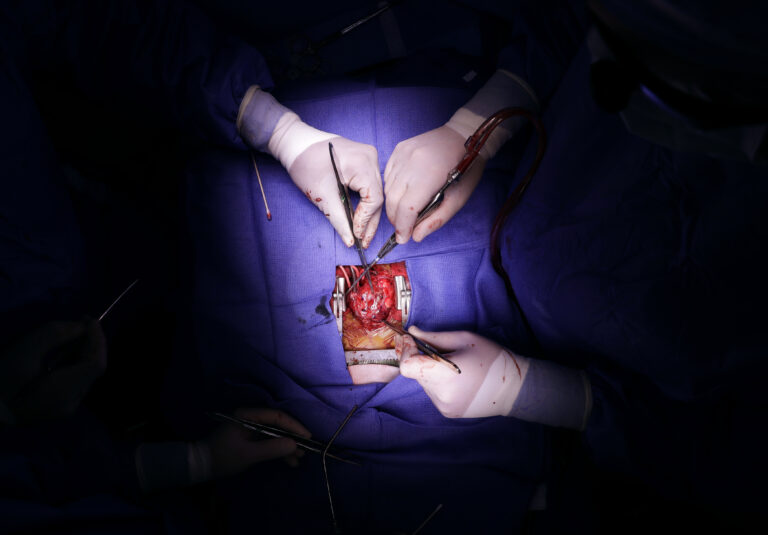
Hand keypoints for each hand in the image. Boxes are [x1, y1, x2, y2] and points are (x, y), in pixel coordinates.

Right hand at [0, 319, 106, 422]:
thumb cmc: (1, 377)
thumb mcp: (24, 350)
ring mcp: (64, 409)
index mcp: (63, 393)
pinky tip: (66, 349)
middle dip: (92, 344)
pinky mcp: (58, 407)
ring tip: (75, 332)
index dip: (98, 340)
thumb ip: (56, 334)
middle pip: (92, 370)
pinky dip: (74, 363)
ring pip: (85, 375)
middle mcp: (70, 404)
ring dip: (83, 352)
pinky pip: (75, 381)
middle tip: (82, 322)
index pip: (96, 365)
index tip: (89, 320)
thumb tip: (80, 327)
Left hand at [200, 408, 311, 477]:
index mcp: (248, 415)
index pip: (277, 416)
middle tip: (304, 451)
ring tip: (298, 460)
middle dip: (292, 438)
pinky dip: (279, 451)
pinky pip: (270, 441)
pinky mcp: (251, 439)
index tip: (307, 437)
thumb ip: (271, 448)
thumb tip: (294, 444)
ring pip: (276, 434)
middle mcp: (252, 418)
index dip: (294, 426)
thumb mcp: (248, 454)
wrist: (201, 466)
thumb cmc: (223, 457)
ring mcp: (252, 428)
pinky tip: (289, 461)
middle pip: (279, 424)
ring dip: (287, 447)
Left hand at [288, 136, 382, 247]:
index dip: (366, 220)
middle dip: (369, 221)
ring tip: (362, 233)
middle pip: (377, 196)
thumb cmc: (306, 163)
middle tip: (363, 241)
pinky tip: (360, 216)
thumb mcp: (322, 195)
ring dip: (368, 213)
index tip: (358, 236)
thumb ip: (339, 220)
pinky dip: (365, 201)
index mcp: (362, 162)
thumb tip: (351, 241)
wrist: (297, 143)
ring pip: (375, 192)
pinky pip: (370, 185)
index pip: (374, 199)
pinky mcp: (365, 160)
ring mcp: (370, 157)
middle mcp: (371, 157)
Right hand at [384, 125, 484, 243]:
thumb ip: (437, 219)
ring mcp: (402, 153)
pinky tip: (404, 193)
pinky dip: (393, 189)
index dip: (403, 227)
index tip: (403, 238)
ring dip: (394, 205)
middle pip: (393, 201)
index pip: (407, 208)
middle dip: (396, 220)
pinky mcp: (398, 149)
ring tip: (405, 212)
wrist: (464, 134)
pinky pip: (388, 176)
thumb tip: (415, 236)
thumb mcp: (459, 198)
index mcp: (430, 174)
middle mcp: (412, 161)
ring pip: (388, 189)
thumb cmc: (466, 168)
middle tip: (404, 228)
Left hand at [396, 326, 528, 417]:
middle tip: (445, 353)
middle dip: (424, 360)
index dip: (406, 351)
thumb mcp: (464, 339)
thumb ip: (434, 337)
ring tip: (458, 369)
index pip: (407, 366)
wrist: (514, 389)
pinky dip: (440, 384)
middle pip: (416, 372)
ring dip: (432, 372)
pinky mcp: (447, 412)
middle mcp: (440, 394)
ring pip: (425, 382)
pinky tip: (460, 381)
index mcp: (444, 374)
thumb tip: (411, 331)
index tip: (414, 341)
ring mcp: (443, 406)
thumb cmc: (491, 359)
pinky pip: (434, 392)